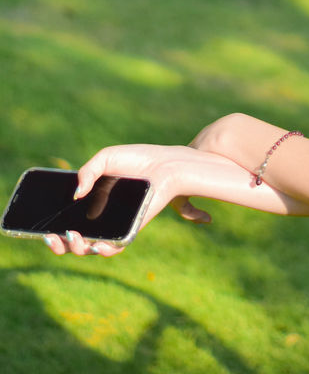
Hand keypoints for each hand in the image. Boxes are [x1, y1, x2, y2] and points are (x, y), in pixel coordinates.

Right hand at [42, 144, 213, 258]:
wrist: (165, 165)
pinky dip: (102, 250)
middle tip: (52, 237)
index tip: (43, 229)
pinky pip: (113, 249)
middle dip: (58, 244)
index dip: (53, 229)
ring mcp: (114, 225)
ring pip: (89, 248)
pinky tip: (96, 245)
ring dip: (76, 248)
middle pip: (73, 240)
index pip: (67, 220)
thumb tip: (75, 196)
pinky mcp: (130, 231)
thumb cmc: (137, 159)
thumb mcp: (107, 158)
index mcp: (91, 199)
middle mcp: (100, 216)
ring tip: (72, 237)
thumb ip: (87, 172)